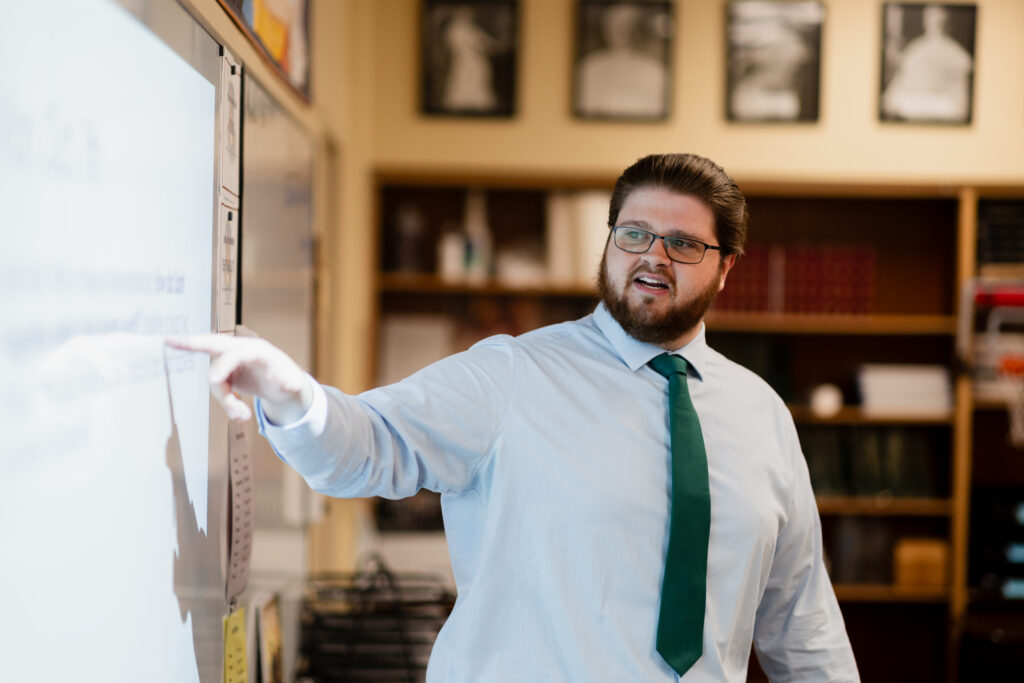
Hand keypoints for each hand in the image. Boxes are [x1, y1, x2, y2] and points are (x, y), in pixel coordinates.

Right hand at [165, 334, 312, 422]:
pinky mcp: (227, 373)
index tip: (213, 381)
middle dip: (192, 343)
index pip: (235, 352)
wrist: (285, 387)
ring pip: (217, 379)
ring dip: (225, 400)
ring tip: (243, 416)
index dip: (223, 365)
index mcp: (258, 349)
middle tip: (169, 341)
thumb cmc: (288, 381)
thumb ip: (289, 382)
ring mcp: (232, 361)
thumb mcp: (293, 384)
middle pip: (214, 344)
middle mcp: (242, 350)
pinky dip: (226, 402)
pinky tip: (240, 413)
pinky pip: (218, 387)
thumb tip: (284, 380)